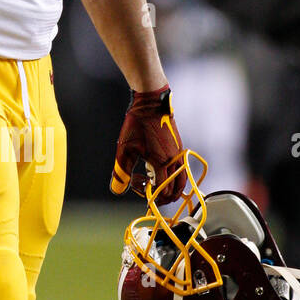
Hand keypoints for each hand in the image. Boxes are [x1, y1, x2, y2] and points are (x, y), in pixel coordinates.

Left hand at [109, 85, 186, 203]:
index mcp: (162, 163)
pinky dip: (172, 176)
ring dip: (170, 188)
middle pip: (176, 189)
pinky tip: (155, 169)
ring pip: (182, 179)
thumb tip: (117, 190)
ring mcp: (179, 154)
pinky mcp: (179, 148)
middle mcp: (174, 161)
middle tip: (149, 195)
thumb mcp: (124, 149)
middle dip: (163, 196)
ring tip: (154, 185)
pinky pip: (181, 169)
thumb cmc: (137, 124)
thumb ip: (121, 172)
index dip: (151, 196)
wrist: (152, 102)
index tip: (138, 188)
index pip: (162, 191)